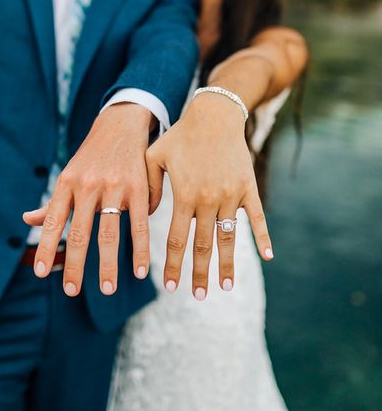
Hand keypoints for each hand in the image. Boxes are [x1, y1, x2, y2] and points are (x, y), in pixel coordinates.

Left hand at [23, 103, 151, 295]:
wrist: (121, 124)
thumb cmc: (92, 156)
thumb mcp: (70, 174)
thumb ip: (52, 202)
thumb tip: (27, 220)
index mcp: (67, 183)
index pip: (52, 221)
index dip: (46, 247)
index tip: (41, 273)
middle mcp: (88, 186)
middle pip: (79, 233)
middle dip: (75, 265)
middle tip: (71, 292)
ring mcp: (114, 187)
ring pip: (109, 233)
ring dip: (108, 264)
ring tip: (107, 289)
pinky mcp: (138, 187)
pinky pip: (139, 224)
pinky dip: (140, 249)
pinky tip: (141, 270)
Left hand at [146, 93, 273, 298]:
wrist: (215, 115)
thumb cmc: (181, 135)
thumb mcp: (154, 156)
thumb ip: (148, 187)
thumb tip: (144, 217)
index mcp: (184, 195)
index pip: (177, 240)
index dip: (174, 265)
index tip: (171, 286)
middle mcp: (208, 199)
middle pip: (203, 245)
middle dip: (199, 273)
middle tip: (198, 296)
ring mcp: (231, 195)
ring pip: (229, 237)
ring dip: (227, 264)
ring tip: (225, 287)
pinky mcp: (248, 188)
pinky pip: (257, 217)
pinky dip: (263, 237)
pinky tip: (266, 256)